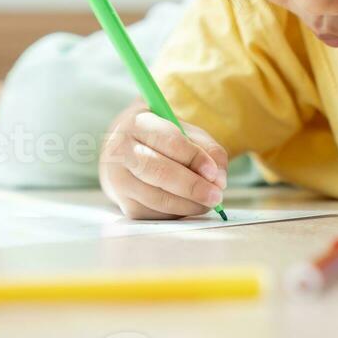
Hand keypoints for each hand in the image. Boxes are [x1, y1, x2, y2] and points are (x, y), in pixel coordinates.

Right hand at [100, 104, 227, 219]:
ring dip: (189, 204)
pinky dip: (178, 212)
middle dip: (192, 186)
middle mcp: (121, 151)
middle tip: (216, 196)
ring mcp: (118, 180)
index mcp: (137, 123)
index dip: (193, 157)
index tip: (213, 172)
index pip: (168, 140)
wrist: (125, 151)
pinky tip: (191, 205)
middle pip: (159, 172)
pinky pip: (155, 214)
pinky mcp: (124, 204)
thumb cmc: (161, 138)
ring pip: (157, 198)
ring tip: (209, 202)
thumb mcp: (185, 130)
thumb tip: (219, 179)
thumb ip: (207, 148)